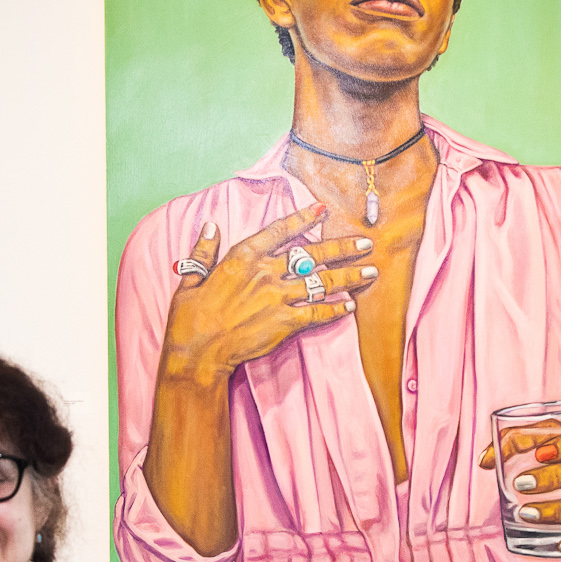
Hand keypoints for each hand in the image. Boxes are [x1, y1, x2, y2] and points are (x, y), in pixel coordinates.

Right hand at [160, 203, 377, 383]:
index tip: (322, 209)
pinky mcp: (285, 322)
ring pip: (322, 282)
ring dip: (349, 276)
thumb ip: (203, 251)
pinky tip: (350, 305)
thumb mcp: (191, 279)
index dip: (302, 218)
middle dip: (342, 247)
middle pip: (312, 254)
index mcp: (242, 257)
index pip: (279, 231)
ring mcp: (278, 298)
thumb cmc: (190, 318)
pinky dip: (336, 308)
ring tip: (371, 271)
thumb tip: (210, 226)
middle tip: (366, 242)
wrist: (198, 352)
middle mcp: (265, 273)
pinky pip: (318, 312)